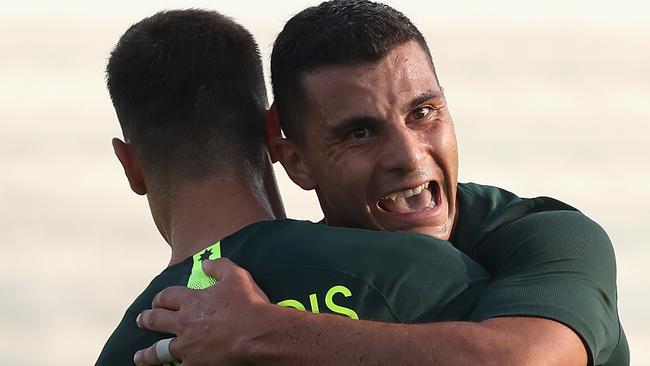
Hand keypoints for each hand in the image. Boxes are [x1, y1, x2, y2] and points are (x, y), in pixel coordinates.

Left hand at [133, 258, 272, 365]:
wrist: (257, 333)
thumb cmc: (248, 305)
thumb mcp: (236, 276)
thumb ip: (219, 267)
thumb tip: (205, 263)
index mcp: (193, 300)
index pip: (168, 296)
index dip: (160, 298)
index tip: (158, 301)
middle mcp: (184, 322)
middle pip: (156, 320)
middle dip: (147, 320)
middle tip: (141, 320)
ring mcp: (187, 346)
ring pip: (158, 351)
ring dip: (147, 354)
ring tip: (139, 356)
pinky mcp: (194, 364)